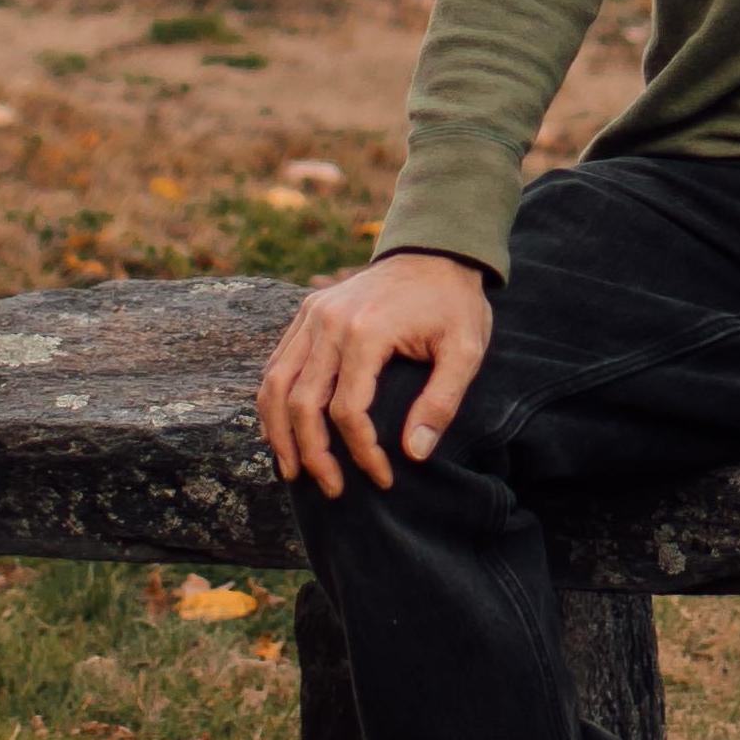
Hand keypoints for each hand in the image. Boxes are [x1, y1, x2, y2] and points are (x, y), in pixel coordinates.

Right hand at [257, 248, 494, 497]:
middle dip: (313, 455)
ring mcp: (312, 315)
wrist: (435, 250)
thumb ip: (442, 401)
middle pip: (301, 404)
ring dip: (279, 434)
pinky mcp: (307, 312)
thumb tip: (414, 454)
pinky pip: (277, 364)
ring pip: (275, 386)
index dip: (362, 452)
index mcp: (367, 331)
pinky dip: (273, 402)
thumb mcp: (466, 349)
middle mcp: (328, 322)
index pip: (347, 411)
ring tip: (293, 471)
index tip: (383, 478)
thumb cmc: (453, 303)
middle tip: (333, 489)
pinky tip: (283, 431)